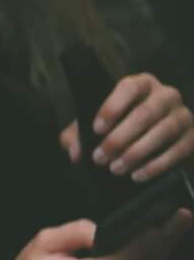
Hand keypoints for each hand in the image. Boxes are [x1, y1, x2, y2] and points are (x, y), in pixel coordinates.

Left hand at [61, 73, 193, 180]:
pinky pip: (179, 149)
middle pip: (145, 113)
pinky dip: (157, 164)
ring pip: (164, 130)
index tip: (96, 128)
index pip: (129, 87)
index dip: (113, 106)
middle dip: (120, 138)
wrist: (153, 143)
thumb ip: (78, 135)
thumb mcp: (96, 127)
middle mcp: (166, 95)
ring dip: (137, 152)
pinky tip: (138, 175)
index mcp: (141, 84)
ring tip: (116, 169)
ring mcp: (183, 115)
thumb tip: (76, 153)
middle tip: (100, 158)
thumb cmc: (118, 127)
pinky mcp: (193, 136)